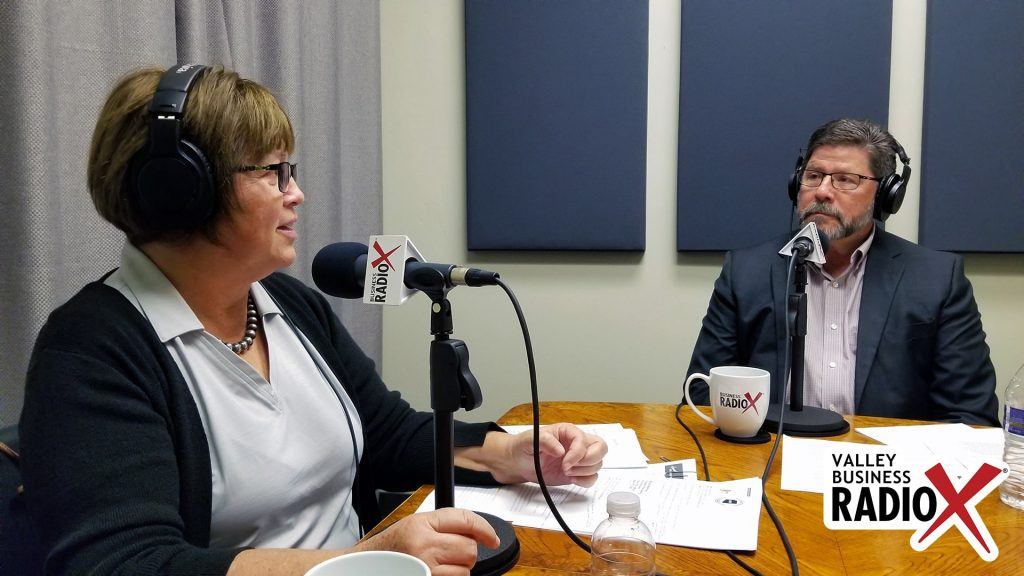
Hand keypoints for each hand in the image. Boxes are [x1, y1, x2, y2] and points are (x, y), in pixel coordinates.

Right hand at [354, 508, 498, 575]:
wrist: (361, 568)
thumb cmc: (387, 550)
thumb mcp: (411, 527)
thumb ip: (440, 526)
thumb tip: (474, 532)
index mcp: (420, 524)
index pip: (463, 519)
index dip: (484, 528)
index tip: (492, 537)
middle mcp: (423, 545)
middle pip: (469, 548)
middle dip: (466, 553)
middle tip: (452, 555)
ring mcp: (425, 568)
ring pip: (464, 570)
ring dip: (457, 571)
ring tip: (437, 567)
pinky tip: (436, 574)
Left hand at [497, 423, 607, 486]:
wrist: (518, 462)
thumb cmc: (524, 446)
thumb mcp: (530, 439)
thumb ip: (545, 441)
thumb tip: (560, 450)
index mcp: (568, 431)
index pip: (584, 440)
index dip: (577, 453)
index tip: (565, 463)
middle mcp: (576, 444)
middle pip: (601, 448)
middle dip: (590, 460)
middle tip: (571, 467)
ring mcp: (578, 459)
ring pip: (598, 464)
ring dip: (585, 471)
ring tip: (566, 472)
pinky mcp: (576, 472)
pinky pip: (592, 477)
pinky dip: (586, 481)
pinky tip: (571, 479)